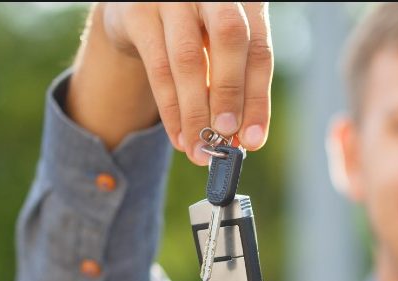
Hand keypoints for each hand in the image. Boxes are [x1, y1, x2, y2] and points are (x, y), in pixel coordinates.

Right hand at [68, 2, 272, 164]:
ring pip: (188, 59)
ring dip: (195, 112)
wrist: (141, 5)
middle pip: (230, 39)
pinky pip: (157, 68)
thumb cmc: (195, 31)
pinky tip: (178, 135)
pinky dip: (170, 108)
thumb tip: (243, 137)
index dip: (258, 99)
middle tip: (225, 138)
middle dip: (229, 95)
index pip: (259, 50)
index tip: (253, 140)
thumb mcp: (222, 47)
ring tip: (198, 149)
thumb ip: (236, 82)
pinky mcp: (138, 12)